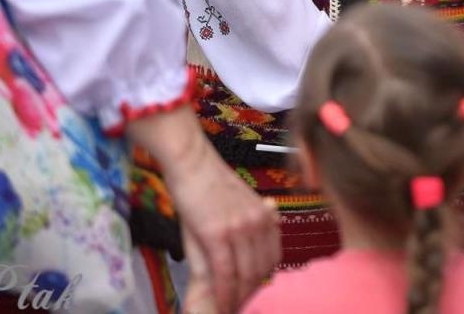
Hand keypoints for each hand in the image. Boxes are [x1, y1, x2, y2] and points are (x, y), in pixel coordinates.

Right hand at [131, 108, 280, 312]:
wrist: (191, 163)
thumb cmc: (209, 183)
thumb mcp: (240, 203)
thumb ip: (253, 222)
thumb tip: (265, 234)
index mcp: (266, 216)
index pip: (272, 258)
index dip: (261, 280)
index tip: (248, 293)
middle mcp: (259, 222)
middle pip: (260, 270)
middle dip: (248, 293)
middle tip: (235, 305)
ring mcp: (240, 228)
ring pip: (245, 275)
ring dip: (236, 298)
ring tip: (226, 309)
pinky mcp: (218, 234)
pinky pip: (225, 272)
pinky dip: (223, 293)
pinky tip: (218, 304)